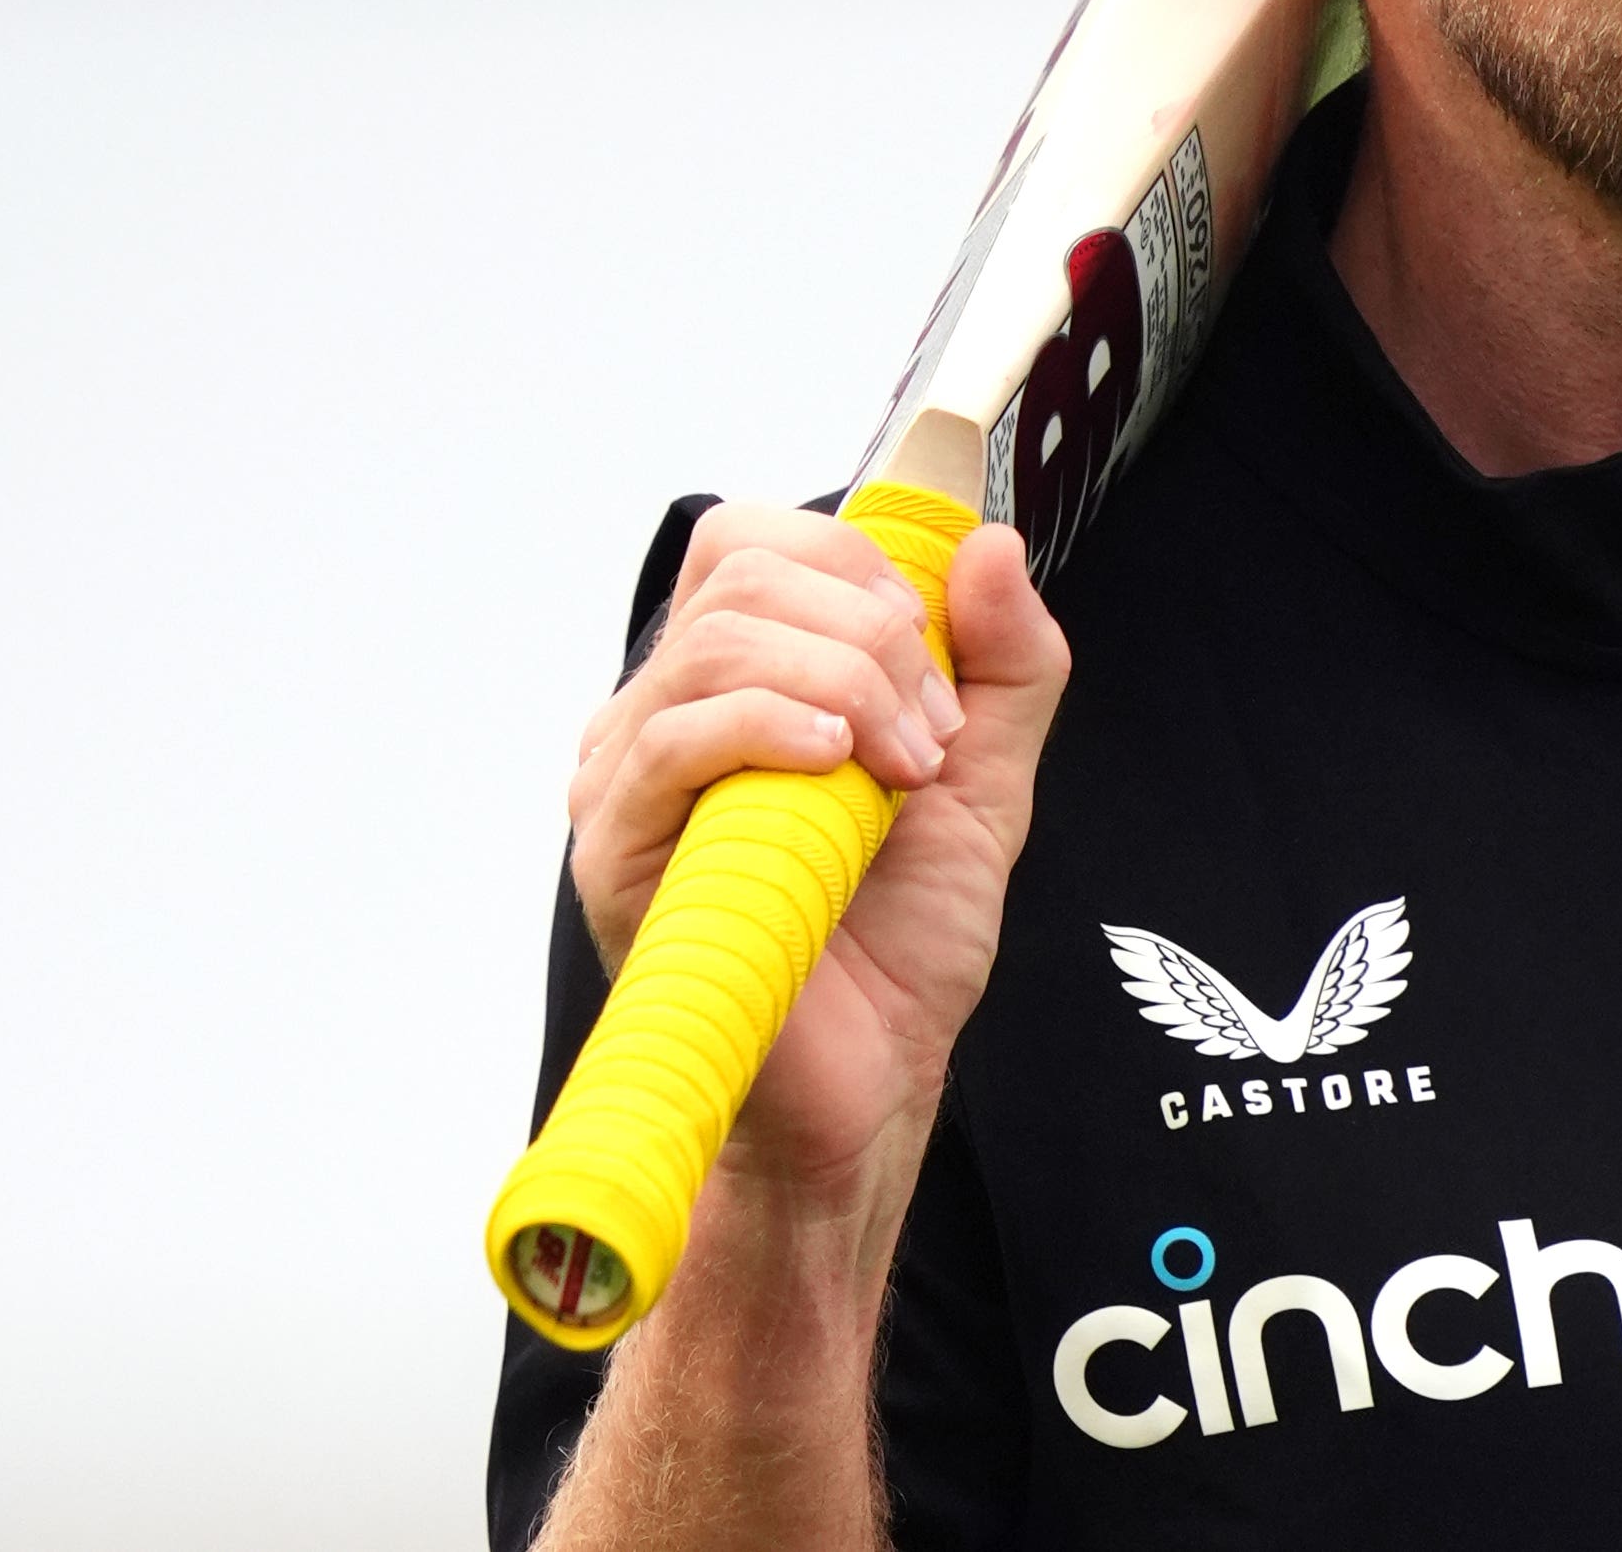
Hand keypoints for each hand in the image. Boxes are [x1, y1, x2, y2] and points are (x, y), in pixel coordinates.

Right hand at [565, 502, 1073, 1197]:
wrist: (872, 1081)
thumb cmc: (903, 941)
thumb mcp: (987, 776)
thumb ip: (1006, 661)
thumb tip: (990, 544)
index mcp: (739, 683)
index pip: (755, 541)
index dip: (857, 565)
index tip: (937, 654)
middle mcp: (667, 716)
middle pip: (742, 570)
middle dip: (871, 630)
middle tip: (931, 733)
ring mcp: (630, 780)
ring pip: (716, 642)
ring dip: (843, 682)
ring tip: (899, 774)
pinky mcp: (616, 853)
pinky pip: (671, 740)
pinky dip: (770, 725)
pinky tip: (834, 765)